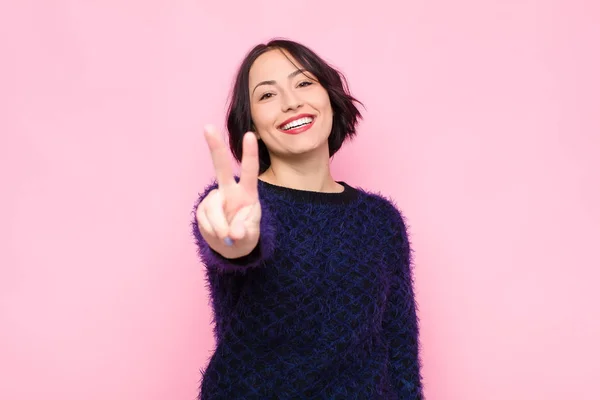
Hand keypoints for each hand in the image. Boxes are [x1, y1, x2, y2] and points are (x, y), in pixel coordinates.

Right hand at [195, 125, 261, 258]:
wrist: (230, 246)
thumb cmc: (246, 235)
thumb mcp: (252, 236)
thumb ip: (246, 232)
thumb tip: (234, 233)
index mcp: (247, 193)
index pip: (250, 171)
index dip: (249, 154)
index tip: (250, 136)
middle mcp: (230, 190)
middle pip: (221, 167)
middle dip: (215, 147)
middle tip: (207, 127)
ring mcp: (215, 198)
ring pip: (212, 209)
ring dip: (219, 228)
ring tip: (227, 237)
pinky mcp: (202, 209)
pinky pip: (204, 220)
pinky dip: (212, 232)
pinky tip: (217, 233)